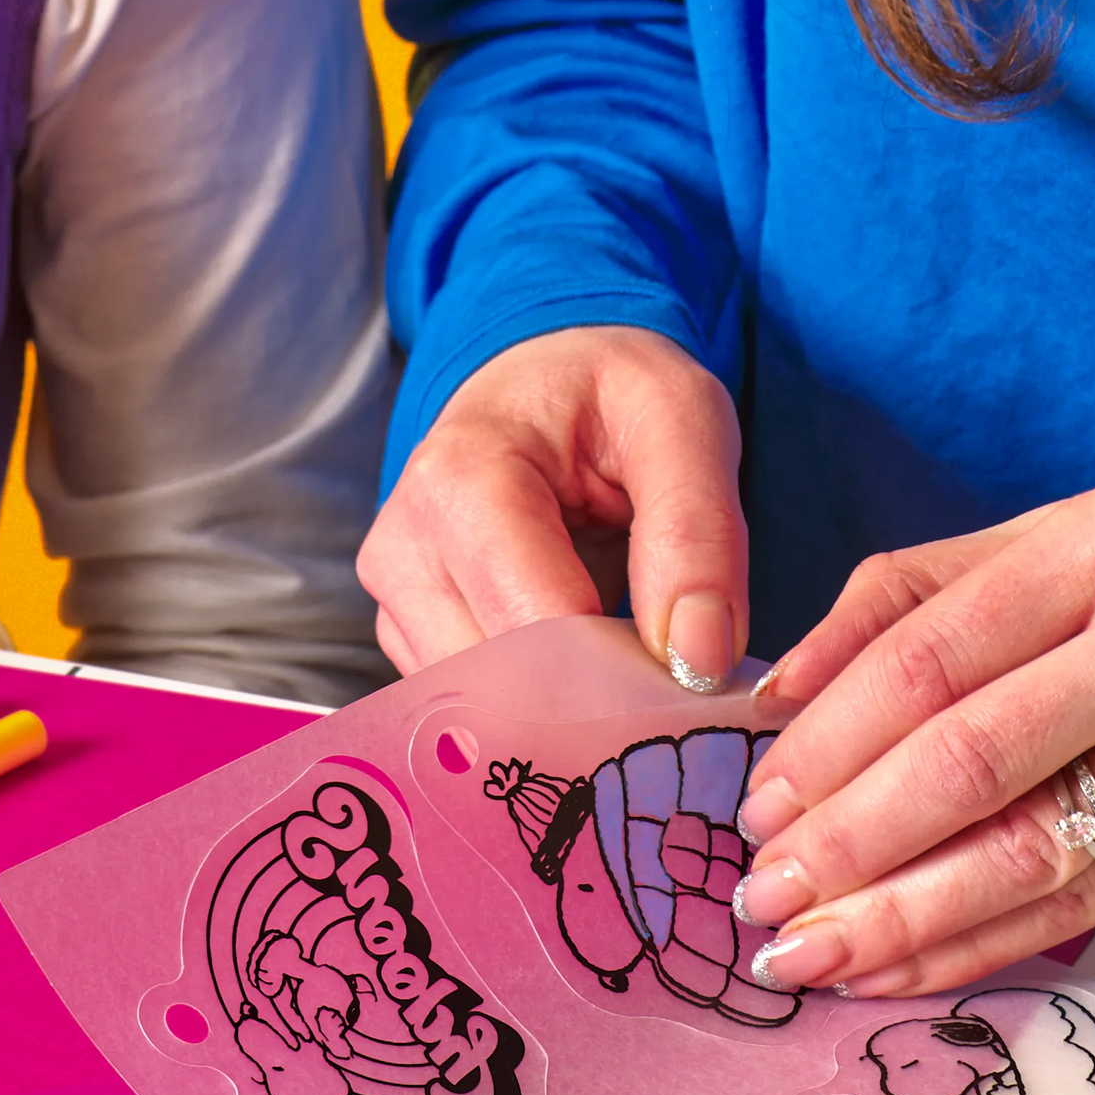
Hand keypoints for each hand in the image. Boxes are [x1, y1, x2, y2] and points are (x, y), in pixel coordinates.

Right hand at [357, 325, 748, 685]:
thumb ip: (698, 532)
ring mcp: (395, 602)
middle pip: (503, 687)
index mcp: (460, 480)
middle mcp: (402, 550)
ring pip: (486, 718)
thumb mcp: (683, 419)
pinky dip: (542, 712)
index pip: (537, 630)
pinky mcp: (409, 639)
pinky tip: (589, 670)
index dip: (625, 675)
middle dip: (598, 706)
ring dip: (570, 716)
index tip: (698, 688)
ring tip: (633, 664)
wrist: (546, 376)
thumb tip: (699, 660)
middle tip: (677, 688)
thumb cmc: (610, 392)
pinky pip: (476, 714)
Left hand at [727, 466, 1094, 995]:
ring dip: (902, 911)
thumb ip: (949, 583)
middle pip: (964, 747)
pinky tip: (919, 965)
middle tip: (761, 887)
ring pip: (1027, 841)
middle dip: (845, 832)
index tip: (757, 786)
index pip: (931, 640)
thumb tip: (794, 678)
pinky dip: (994, 940)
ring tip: (812, 949)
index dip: (830, 727)